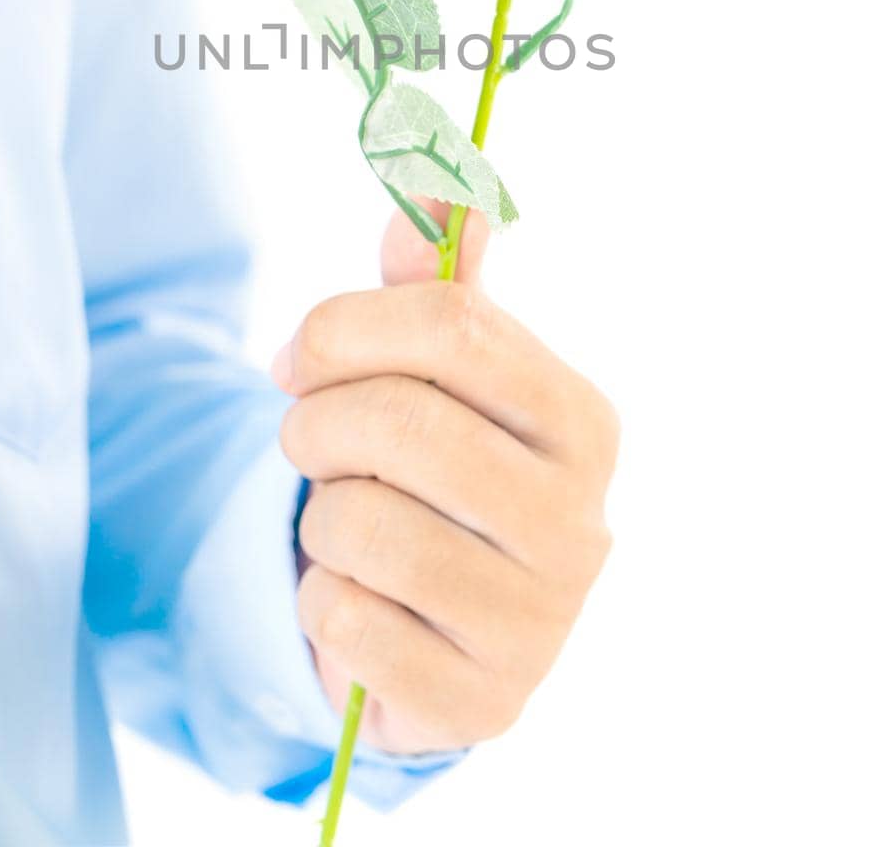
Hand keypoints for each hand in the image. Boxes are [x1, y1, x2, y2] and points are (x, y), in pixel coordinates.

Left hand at [271, 205, 618, 754]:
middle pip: (402, 422)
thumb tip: (438, 173)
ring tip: (347, 522)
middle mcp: (582, 521)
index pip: (452, 326)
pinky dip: (321, 603)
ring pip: (362, 526)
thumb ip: (433, 278)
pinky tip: (359, 600)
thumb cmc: (433, 470)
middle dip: (316, 424)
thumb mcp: (435, 371)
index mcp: (581, 419)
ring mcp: (540, 623)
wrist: (436, 624)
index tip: (296, 356)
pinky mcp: (480, 704)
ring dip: (319, 517)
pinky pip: (345, 624)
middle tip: (308, 441)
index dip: (344, 328)